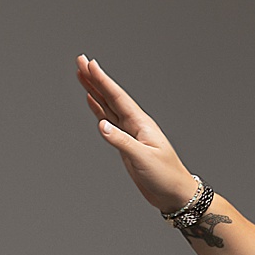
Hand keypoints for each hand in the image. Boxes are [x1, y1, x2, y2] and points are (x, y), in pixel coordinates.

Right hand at [76, 56, 200, 211]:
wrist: (175, 195)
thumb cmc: (166, 177)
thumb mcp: (143, 159)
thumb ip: (122, 142)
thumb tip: (102, 125)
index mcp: (141, 124)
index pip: (118, 97)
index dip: (103, 80)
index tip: (89, 63)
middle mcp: (135, 125)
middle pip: (111, 97)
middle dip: (95, 79)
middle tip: (80, 60)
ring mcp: (130, 134)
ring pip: (108, 106)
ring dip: (95, 90)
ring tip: (81, 74)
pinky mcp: (126, 144)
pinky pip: (109, 121)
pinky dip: (99, 109)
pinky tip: (92, 101)